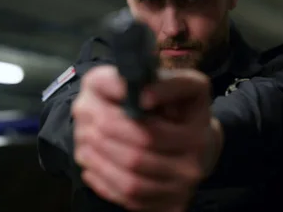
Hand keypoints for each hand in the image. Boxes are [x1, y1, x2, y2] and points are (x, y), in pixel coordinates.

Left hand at [72, 65, 221, 211]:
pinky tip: (92, 168)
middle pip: (135, 159)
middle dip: (102, 141)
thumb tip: (140, 95)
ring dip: (99, 164)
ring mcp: (182, 189)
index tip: (97, 110)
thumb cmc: (182, 106)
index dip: (117, 123)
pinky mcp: (170, 205)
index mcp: (198, 133)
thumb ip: (161, 83)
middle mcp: (195, 167)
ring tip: (84, 143)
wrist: (199, 140)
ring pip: (131, 184)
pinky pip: (132, 201)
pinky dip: (105, 185)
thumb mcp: (180, 84)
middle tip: (83, 125)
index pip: (148, 134)